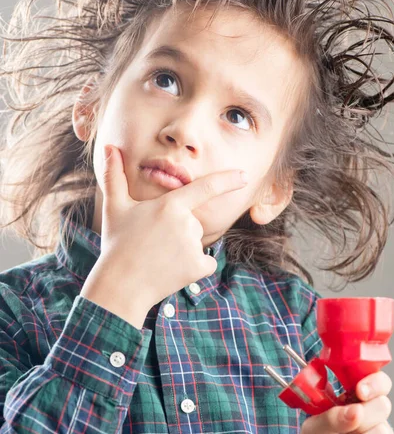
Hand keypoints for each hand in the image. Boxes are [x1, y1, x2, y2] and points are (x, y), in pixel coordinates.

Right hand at [80, 144, 247, 326]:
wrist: (120, 286)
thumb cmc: (117, 244)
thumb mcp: (114, 208)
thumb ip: (114, 176)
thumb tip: (108, 147)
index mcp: (170, 205)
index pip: (206, 187)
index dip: (228, 180)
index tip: (245, 176)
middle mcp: (186, 223)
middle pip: (192, 221)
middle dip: (178, 229)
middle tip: (153, 242)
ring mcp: (194, 246)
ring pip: (196, 241)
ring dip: (183, 248)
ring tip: (158, 257)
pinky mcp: (198, 267)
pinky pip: (205, 262)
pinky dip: (194, 267)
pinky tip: (173, 270)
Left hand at [295, 371, 393, 433]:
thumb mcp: (313, 430)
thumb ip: (331, 418)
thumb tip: (356, 411)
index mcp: (351, 399)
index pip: (374, 380)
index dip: (374, 382)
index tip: (360, 391)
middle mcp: (369, 414)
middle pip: (382, 404)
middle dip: (359, 423)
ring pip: (384, 432)